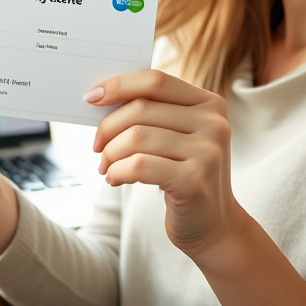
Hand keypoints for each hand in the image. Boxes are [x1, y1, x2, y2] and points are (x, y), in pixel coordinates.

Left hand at [88, 69, 240, 258]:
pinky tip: (115, 179)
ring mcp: (207, 152)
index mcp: (209, 103)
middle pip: (141, 108)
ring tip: (106, 167)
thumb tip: (101, 98)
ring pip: (136, 137)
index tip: (91, 97)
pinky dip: (117, 172)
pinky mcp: (194, 181)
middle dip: (108, 127)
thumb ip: (152, 114)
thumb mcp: (177, 137)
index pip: (156, 80)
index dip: (119, 85)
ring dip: (111, 153)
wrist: (214, 225)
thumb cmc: (184, 175)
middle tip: (97, 147)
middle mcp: (214, 123)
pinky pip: (138, 166)